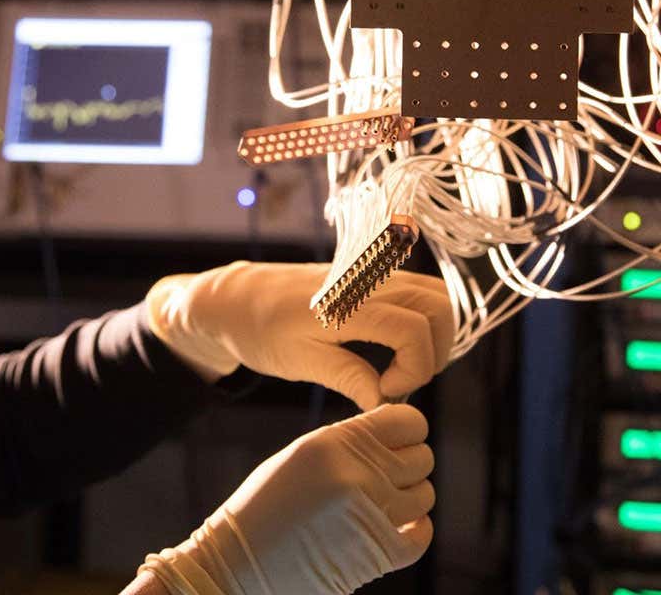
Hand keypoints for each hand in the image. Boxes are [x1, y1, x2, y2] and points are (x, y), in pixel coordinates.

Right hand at [140, 404, 434, 594]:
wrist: (242, 562)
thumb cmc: (267, 506)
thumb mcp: (302, 454)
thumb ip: (349, 441)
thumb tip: (395, 436)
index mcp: (333, 443)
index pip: (408, 422)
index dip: (408, 431)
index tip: (397, 442)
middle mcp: (355, 474)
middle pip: (422, 458)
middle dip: (409, 466)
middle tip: (384, 478)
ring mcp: (370, 514)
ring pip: (425, 495)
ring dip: (408, 499)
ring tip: (378, 505)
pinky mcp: (380, 553)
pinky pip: (423, 533)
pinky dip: (413, 530)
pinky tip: (391, 527)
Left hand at [147, 261, 452, 410]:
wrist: (236, 299)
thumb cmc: (260, 330)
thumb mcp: (299, 361)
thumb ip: (347, 378)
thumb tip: (387, 404)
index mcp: (345, 303)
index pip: (413, 331)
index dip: (414, 369)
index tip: (386, 390)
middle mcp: (366, 279)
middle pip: (439, 308)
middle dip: (434, 352)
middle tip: (401, 380)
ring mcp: (372, 272)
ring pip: (436, 295)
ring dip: (435, 335)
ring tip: (401, 366)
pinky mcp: (372, 274)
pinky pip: (420, 289)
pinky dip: (425, 319)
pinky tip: (397, 347)